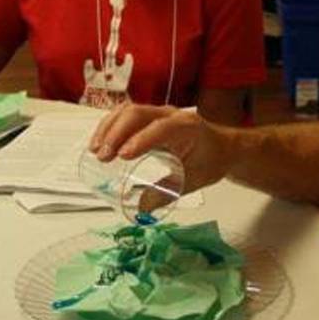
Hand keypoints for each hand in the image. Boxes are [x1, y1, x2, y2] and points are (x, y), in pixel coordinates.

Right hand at [89, 103, 234, 197]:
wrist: (222, 147)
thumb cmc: (210, 161)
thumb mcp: (193, 181)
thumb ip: (167, 193)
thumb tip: (141, 208)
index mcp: (187, 128)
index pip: (161, 129)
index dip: (140, 140)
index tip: (122, 156)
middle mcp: (172, 115)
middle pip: (138, 113)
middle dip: (117, 133)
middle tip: (103, 157)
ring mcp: (159, 112)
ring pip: (128, 111)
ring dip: (109, 128)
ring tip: (95, 150)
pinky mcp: (149, 116)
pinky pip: (126, 114)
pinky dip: (110, 126)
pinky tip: (100, 142)